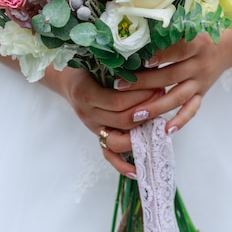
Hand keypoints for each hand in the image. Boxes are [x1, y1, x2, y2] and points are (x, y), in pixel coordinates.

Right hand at [44, 65, 164, 174]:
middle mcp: (88, 114)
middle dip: (147, 110)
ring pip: (117, 140)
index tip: (159, 84)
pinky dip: (122, 165)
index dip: (141, 96)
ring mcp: (93, 128)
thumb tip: (150, 61)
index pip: (118, 101)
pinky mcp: (97, 136)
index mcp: (86, 93)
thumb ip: (120, 64)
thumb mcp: (99, 60)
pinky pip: (108, 155)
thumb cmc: (87, 65)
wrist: (67, 79)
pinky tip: (138, 170)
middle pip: (122, 120)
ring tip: (159, 122)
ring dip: (141, 134)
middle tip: (164, 97)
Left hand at [115, 32, 230, 133]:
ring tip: (136, 114)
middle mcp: (199, 64)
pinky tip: (166, 129)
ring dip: (157, 106)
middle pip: (171, 75)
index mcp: (197, 44)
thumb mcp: (189, 28)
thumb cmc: (200, 36)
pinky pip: (192, 110)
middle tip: (121, 86)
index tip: (141, 61)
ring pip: (178, 96)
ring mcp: (201, 82)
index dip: (161, 56)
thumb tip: (139, 38)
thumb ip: (169, 34)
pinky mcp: (202, 94)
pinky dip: (180, 121)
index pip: (178, 50)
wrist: (228, 48)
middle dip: (145, 82)